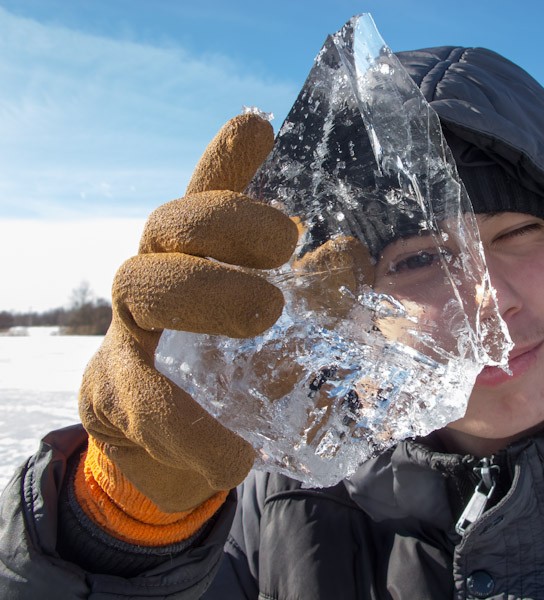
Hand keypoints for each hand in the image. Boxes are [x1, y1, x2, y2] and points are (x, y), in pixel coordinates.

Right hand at [79, 114, 297, 511]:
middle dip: (225, 221)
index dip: (228, 160)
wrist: (171, 454)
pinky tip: (236, 454)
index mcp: (201, 261)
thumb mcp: (282, 334)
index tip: (260, 124)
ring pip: (143, 287)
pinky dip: (196, 428)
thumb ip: (316, 296)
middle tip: (285, 244)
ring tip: (265, 317)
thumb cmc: (230, 374)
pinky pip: (147, 402)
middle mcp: (157, 282)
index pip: (207, 197)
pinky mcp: (114, 395)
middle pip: (169, 223)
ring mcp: (129, 335)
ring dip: (207, 294)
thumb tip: (351, 252)